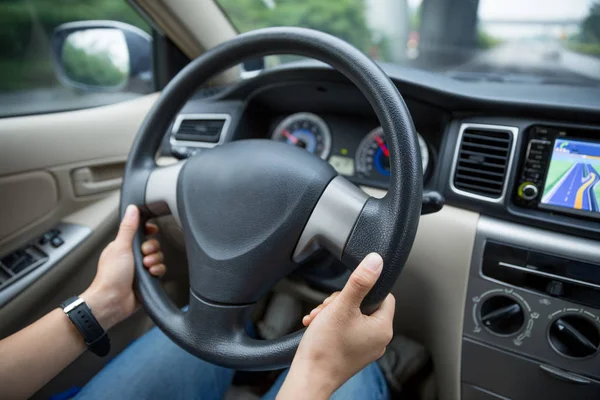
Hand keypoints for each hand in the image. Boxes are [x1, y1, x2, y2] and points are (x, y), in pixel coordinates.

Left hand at [80, 205, 164, 329]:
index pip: (140, 232)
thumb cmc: (110, 276)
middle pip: (152, 244)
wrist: (112, 301)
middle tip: (144, 253)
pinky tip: (150, 274)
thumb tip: (132, 209)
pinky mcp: (146, 280)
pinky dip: (157, 271)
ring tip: (146, 266)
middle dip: (152, 248)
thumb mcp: (121, 247)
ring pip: (157, 257)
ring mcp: (139, 269)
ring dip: (155, 260)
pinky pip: (159, 270)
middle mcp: (131, 256)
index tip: (151, 231)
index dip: (148, 230)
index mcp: (123, 246)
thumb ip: (128, 227)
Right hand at [278, 253, 394, 399]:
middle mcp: (378, 340)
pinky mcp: (352, 353)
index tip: (345, 294)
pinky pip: (346, 330)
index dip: (363, 288)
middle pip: (364, 304)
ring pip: (352, 316)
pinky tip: (317, 326)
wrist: (309, 377)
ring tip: (318, 319)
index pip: (383, 294)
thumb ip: (360, 281)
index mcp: (383, 328)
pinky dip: (331, 325)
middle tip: (327, 308)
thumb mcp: (342, 306)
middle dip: (341, 301)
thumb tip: (376, 261)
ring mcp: (365, 348)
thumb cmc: (325, 348)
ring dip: (333, 312)